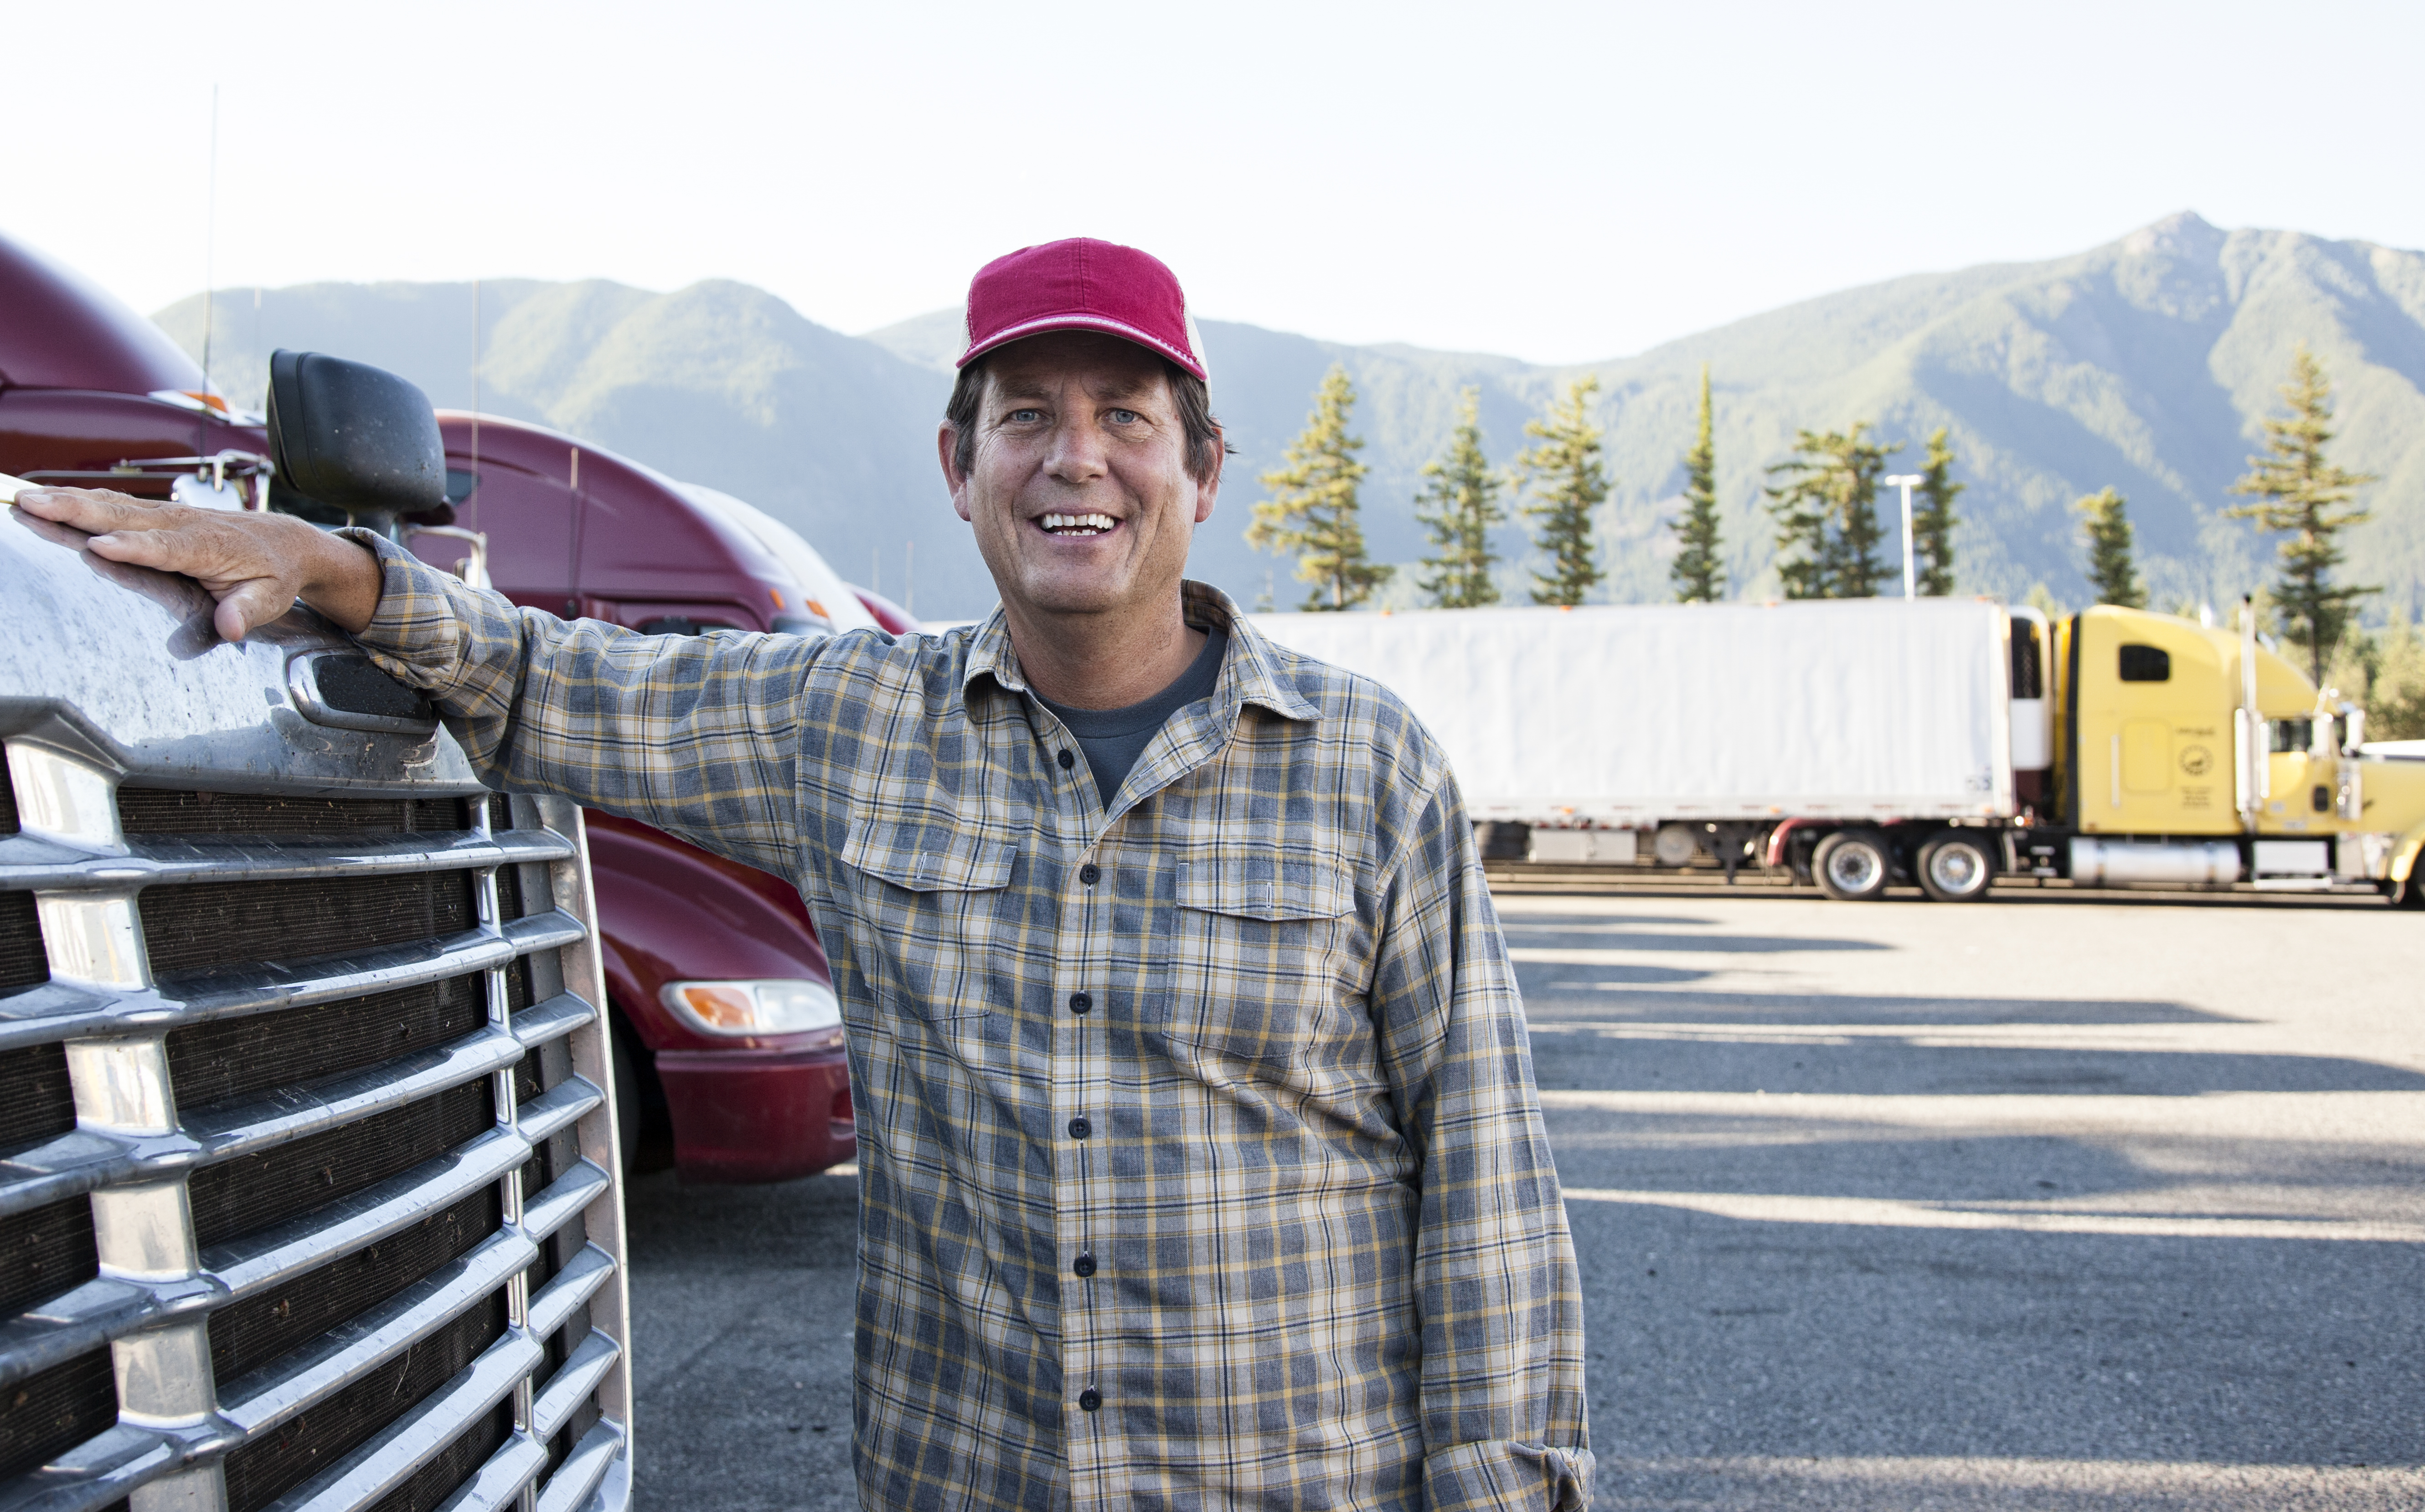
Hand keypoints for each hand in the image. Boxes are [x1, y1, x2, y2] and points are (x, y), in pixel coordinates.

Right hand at [11, 487, 383, 639]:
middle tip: (35, 507)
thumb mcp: (270, 599)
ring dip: (68, 501)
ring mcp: (168, 515)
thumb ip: (247, 612)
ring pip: (113, 506)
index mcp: (208, 546)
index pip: (166, 548)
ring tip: (26, 499)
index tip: (101, 546)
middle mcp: (183, 524)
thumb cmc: (274, 574)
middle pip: (126, 517)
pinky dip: (79, 499)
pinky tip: (45, 497)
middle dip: (79, 512)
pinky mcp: (157, 514)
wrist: (286, 542)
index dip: (134, 547)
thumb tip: (231, 628)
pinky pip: (114, 505)